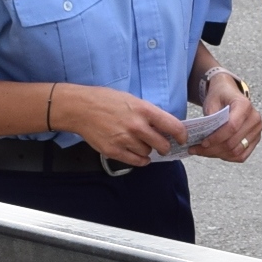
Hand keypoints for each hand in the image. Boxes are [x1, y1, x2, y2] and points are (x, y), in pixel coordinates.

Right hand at [54, 86, 188, 165]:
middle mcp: (137, 126)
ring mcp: (125, 140)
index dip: (181, 135)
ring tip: (140, 143)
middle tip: (162, 145)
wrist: (80, 108)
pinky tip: (139, 155)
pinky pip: (136, 161)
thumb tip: (164, 126)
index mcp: (144, 110)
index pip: (173, 126)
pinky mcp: (114, 151)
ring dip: (148, 150)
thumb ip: (148, 113)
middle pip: (162, 145)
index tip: (181, 139)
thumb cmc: (106, 101)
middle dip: (164, 147)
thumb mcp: (132, 100)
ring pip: (148, 153)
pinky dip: (141, 160)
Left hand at [189, 83, 261, 163]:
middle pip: (233, 143)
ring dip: (217, 154)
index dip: (216, 138)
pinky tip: (214, 153)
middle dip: (213, 149)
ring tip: (202, 152)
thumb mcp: (211, 101)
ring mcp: (257, 131)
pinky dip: (227, 157)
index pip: (232, 127)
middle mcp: (254, 119)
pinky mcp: (255, 140)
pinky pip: (241, 156)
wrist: (229, 94)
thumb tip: (206, 137)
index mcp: (245, 105)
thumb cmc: (220, 96)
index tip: (202, 142)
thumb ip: (210, 117)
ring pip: (236, 152)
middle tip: (195, 149)